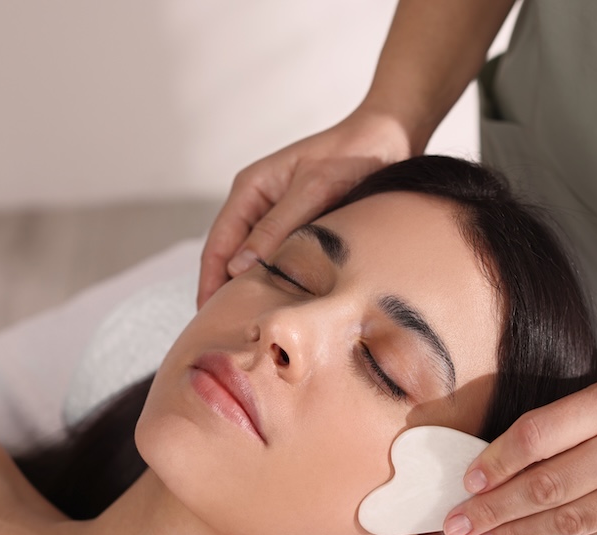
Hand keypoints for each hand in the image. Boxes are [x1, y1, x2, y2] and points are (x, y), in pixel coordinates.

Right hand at [197, 110, 413, 306]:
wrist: (388, 138)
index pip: (217, 244)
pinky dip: (276, 282)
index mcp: (250, 188)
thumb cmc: (352, 155)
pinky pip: (279, 259)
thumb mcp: (314, 189)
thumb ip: (277, 227)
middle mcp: (257, 203)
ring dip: (250, 290)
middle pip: (229, 257)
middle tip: (226, 334)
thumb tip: (239, 268)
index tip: (208, 318)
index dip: (209, 283)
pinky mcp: (299, 226)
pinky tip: (281, 306)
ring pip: (254, 261)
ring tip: (250, 327)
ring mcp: (277, 215)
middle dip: (224, 293)